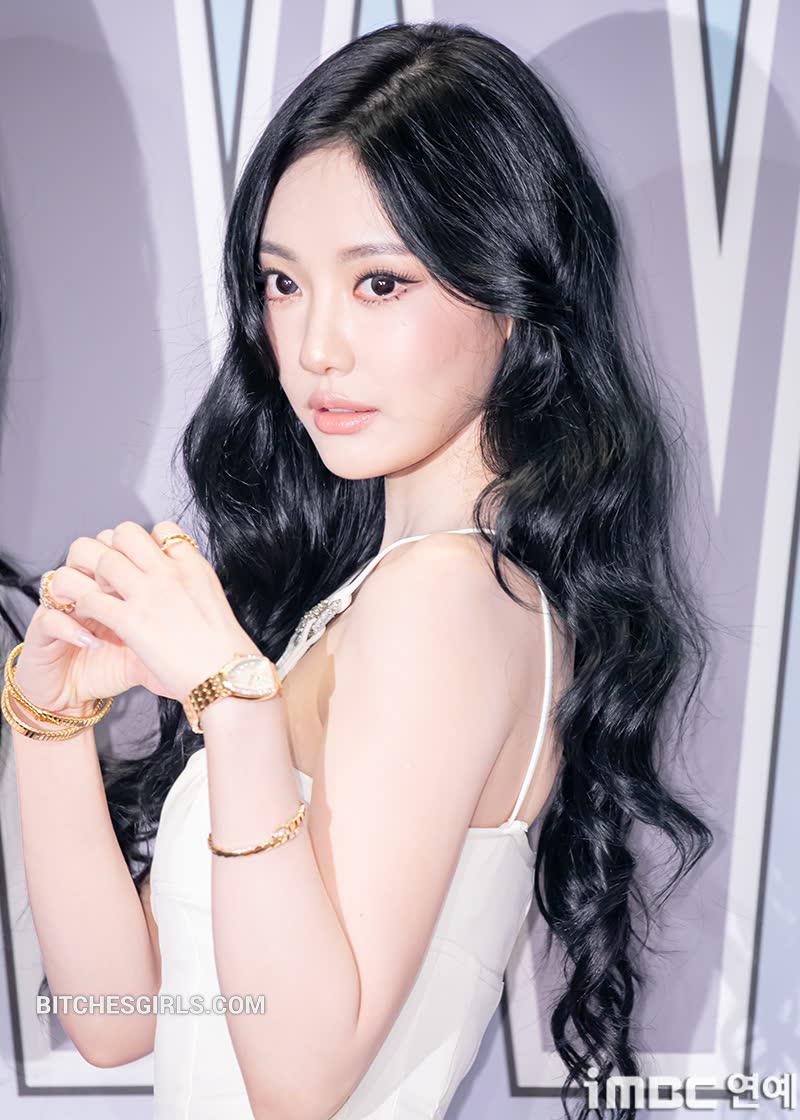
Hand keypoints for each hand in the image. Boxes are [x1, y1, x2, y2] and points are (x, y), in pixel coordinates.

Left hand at [73, 519, 259, 701]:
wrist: (227, 675)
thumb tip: (178, 590)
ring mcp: (149, 594)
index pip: (163, 529)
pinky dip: (85, 607)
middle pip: (126, 533)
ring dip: (93, 576)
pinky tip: (92, 619)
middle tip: (111, 573)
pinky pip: (91, 598)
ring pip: (103, 560)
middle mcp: (170, 573)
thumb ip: (192, 586)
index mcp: (193, 567)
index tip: (142, 563)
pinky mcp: (131, 621)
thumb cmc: (224, 651)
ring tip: (97, 594)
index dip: (147, 542)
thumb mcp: (213, 601)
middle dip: (113, 548)